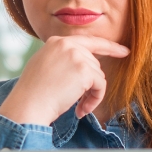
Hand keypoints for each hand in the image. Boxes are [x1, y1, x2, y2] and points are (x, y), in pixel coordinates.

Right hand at [0, 35, 129, 125]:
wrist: (28, 105)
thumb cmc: (33, 93)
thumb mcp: (43, 66)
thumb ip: (62, 59)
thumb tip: (84, 66)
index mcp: (56, 41)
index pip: (88, 41)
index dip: (108, 47)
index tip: (124, 51)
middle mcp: (67, 44)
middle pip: (93, 63)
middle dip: (90, 84)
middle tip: (79, 103)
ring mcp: (76, 55)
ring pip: (98, 75)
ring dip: (91, 95)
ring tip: (78, 107)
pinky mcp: (85, 70)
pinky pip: (100, 85)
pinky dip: (95, 100)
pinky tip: (81, 110)